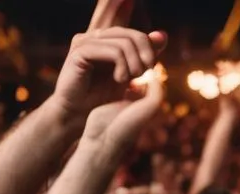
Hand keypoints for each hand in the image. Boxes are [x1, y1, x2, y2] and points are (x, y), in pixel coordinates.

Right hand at [51, 0, 165, 127]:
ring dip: (133, 63)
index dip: (148, 47)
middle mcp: (97, 36)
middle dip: (144, 55)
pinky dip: (121, 65)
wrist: (77, 113)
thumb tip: (162, 36)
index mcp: (107, 39)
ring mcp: (87, 41)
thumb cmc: (101, 97)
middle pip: (132, 35)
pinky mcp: (80, 51)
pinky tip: (119, 79)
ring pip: (123, 42)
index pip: (135, 33)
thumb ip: (143, 54)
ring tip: (130, 79)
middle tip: (143, 74)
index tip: (149, 68)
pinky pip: (110, 50)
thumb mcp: (128, 74)